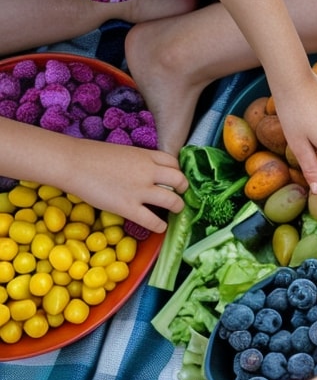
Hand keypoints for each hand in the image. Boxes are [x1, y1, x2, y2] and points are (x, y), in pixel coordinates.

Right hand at [66, 143, 186, 232]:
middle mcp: (148, 172)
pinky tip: (160, 227)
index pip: (174, 163)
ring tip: (174, 210)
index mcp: (146, 156)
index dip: (176, 172)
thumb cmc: (90, 155)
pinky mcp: (128, 207)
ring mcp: (140, 190)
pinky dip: (161, 226)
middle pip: (180, 180)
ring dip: (177, 207)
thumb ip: (138, 162)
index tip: (173, 179)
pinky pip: (153, 221)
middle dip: (183, 189)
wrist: (71, 162)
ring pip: (173, 201)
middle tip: (179, 194)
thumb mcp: (123, 152)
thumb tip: (145, 172)